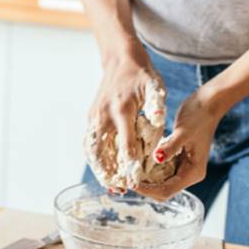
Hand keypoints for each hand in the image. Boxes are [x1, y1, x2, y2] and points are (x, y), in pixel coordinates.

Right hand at [86, 47, 163, 184]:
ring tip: (109, 185)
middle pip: (102, 150)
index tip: (135, 181)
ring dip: (98, 168)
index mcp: (121, 109)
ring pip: (92, 148)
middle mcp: (104, 114)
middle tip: (117, 190)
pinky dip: (94, 157)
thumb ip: (157, 105)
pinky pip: (90, 141)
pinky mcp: (92, 116)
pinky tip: (102, 170)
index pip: (125, 143)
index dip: (130, 163)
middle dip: (109, 172)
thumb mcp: (155, 87)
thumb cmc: (142, 74)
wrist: (120, 59)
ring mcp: (95, 115)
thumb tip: (159, 121)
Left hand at [134, 87, 223, 200]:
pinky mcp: (178, 158)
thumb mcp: (183, 131)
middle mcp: (189, 174)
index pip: (168, 190)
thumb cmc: (198, 116)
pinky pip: (161, 169)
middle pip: (164, 190)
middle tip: (127, 178)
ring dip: (146, 179)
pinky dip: (149, 168)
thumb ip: (170, 147)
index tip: (131, 183)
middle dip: (145, 187)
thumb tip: (157, 158)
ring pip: (161, 181)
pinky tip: (137, 161)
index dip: (148, 190)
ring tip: (129, 171)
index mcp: (193, 172)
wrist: (207, 104)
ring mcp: (183, 167)